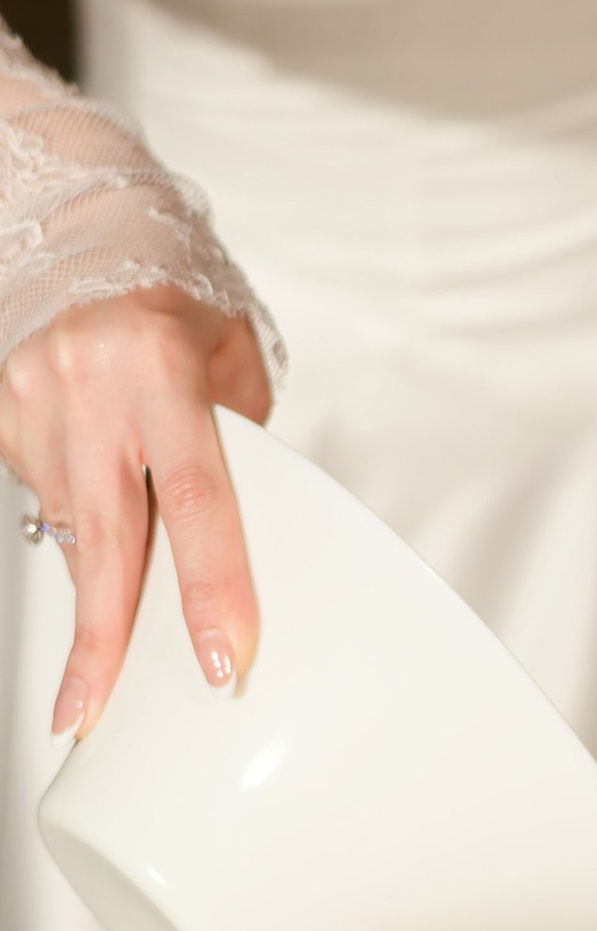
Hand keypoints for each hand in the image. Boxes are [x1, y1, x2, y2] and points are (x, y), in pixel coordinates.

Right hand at [0, 288, 271, 733]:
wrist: (77, 214)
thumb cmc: (173, 284)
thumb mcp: (232, 355)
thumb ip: (232, 447)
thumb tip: (232, 545)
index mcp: (159, 366)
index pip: (195, 502)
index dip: (210, 590)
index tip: (219, 659)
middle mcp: (86, 383)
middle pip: (103, 543)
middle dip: (100, 645)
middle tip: (89, 716)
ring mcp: (30, 398)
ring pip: (71, 532)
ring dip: (97, 592)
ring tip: (108, 641)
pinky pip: (45, 500)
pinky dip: (77, 527)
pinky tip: (96, 521)